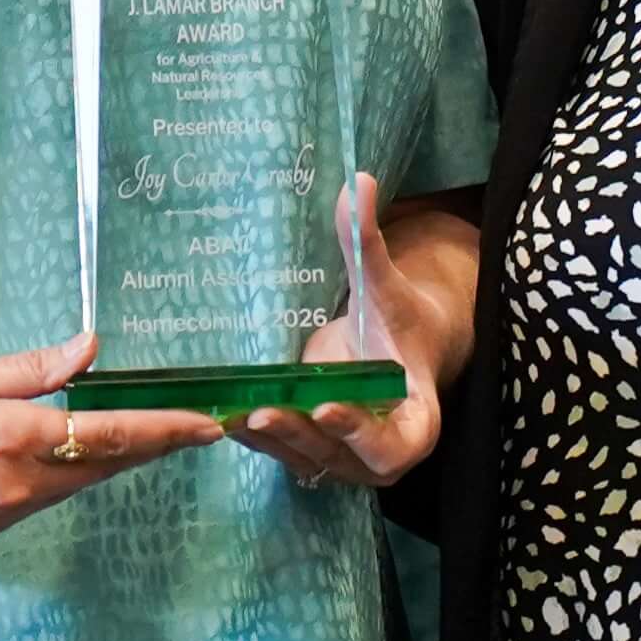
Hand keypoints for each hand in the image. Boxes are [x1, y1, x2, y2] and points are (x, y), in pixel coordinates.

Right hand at [0, 333, 219, 542]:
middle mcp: (16, 486)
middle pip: (105, 466)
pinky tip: (75, 453)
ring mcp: (1, 514)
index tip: (209, 424)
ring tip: (149, 433)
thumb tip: (89, 349)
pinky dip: (70, 474)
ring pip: (76, 484)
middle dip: (152, 446)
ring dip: (113, 460)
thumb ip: (27, 371)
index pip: (111, 435)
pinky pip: (44, 497)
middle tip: (196, 425)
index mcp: (11, 439)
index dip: (166, 430)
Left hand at [236, 176, 464, 491]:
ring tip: (233, 413)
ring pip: (305, 458)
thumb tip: (359, 182)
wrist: (394, 347)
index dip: (362, 431)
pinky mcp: (312, 452)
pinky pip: (283, 450)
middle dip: (300, 435)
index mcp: (417, 422)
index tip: (328, 406)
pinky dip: (256, 435)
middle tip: (263, 411)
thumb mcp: (384, 287)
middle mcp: (380, 455)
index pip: (394, 444)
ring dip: (271, 440)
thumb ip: (368, 246)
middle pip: (339, 456)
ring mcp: (344, 458)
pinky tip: (223, 413)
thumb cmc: (397, 320)